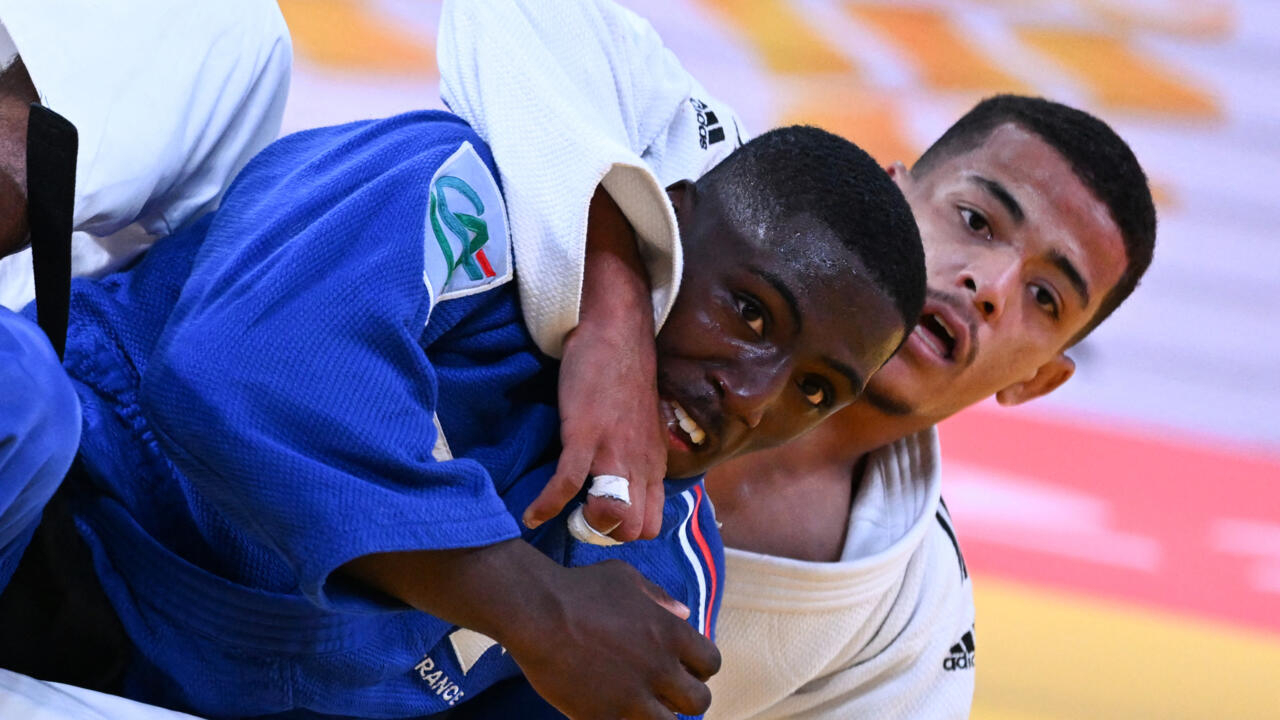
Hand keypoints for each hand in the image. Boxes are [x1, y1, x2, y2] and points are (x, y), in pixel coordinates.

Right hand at [499, 559, 720, 719]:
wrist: (536, 612)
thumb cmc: (579, 588)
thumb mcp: (626, 579)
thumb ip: (659, 597)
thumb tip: (684, 613)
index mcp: (671, 633)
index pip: (711, 663)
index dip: (700, 667)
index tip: (684, 667)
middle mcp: (659, 668)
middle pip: (700, 702)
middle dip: (686, 698)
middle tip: (666, 692)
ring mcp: (632, 697)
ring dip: (659, 716)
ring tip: (641, 706)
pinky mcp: (603, 717)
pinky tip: (610, 709)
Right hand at [522, 187, 666, 540]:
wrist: (618, 327)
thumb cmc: (623, 373)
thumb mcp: (641, 423)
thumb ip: (635, 454)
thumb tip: (620, 481)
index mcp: (654, 462)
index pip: (652, 523)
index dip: (626, 532)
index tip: (599, 523)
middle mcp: (641, 462)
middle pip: (638, 528)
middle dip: (608, 535)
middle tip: (578, 521)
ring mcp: (614, 448)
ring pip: (612, 514)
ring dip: (584, 525)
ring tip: (558, 518)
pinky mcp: (586, 433)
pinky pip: (567, 483)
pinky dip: (546, 505)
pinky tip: (530, 513)